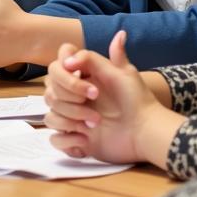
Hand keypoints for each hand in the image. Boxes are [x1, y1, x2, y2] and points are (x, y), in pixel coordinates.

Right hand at [44, 32, 182, 167]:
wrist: (146, 131)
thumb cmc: (136, 99)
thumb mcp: (122, 73)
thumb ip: (96, 57)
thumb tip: (72, 54)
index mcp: (80, 79)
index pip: (55, 69)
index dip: (64, 74)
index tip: (82, 77)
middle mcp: (72, 98)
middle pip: (49, 93)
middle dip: (71, 99)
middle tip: (94, 101)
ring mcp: (71, 119)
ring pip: (50, 117)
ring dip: (70, 120)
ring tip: (94, 125)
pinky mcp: (74, 140)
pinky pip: (55, 140)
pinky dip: (69, 141)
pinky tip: (86, 142)